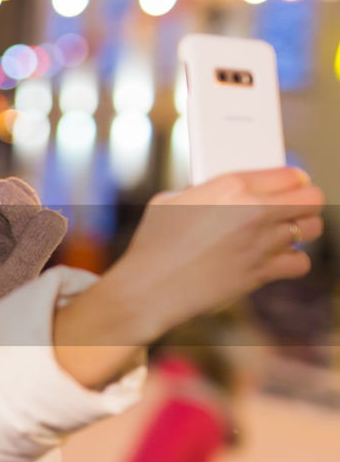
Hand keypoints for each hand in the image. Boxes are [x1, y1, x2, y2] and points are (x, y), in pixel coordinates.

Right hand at [50, 165, 322, 391]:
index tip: (291, 183)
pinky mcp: (261, 273)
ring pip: (312, 230)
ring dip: (302, 229)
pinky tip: (274, 259)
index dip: (293, 178)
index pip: (289, 174)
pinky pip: (300, 263)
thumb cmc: (153, 243)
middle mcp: (253, 212)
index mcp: (231, 186)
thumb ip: (206, 191)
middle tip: (291, 207)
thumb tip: (220, 193)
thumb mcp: (172, 200)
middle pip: (311, 199)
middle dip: (304, 201)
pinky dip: (292, 261)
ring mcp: (261, 244)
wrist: (150, 288)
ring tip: (283, 233)